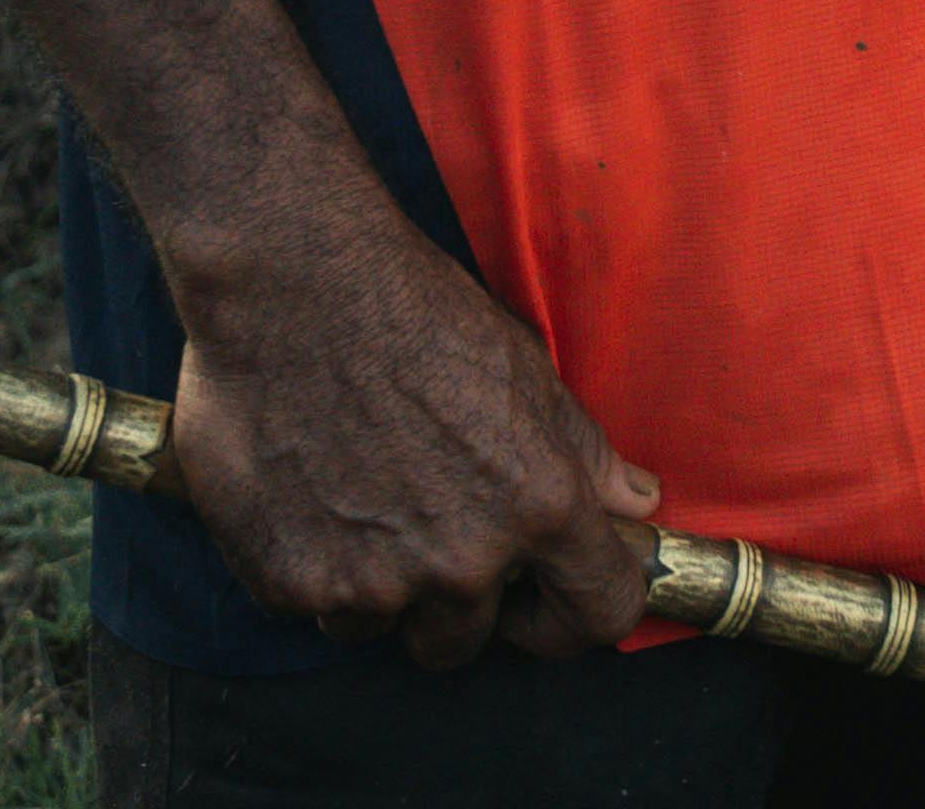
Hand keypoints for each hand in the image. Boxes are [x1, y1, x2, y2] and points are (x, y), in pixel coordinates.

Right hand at [159, 192, 666, 669]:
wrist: (290, 285)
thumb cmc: (412, 311)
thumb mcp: (525, 370)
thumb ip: (583, 452)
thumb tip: (634, 502)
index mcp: (538, 507)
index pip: (598, 613)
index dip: (574, 616)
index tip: (544, 604)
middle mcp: (461, 561)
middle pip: (469, 639)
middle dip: (453, 600)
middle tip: (421, 528)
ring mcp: (373, 582)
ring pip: (383, 626)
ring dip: (375, 584)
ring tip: (357, 494)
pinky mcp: (292, 583)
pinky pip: (312, 605)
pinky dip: (309, 564)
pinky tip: (306, 490)